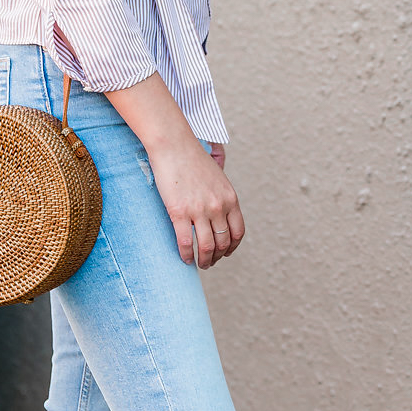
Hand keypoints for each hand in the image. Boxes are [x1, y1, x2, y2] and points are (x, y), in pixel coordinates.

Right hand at [148, 133, 244, 267]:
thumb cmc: (192, 158)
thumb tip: (220, 208)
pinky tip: (184, 259)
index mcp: (230, 198)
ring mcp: (199, 211)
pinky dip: (186, 255)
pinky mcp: (179, 212)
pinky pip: (186, 243)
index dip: (233, 247)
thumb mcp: (217, 176)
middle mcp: (218, 207)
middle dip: (218, 257)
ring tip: (200, 264)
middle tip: (210, 262)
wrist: (173, 145)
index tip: (226, 253)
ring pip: (207, 247)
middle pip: (223, 242)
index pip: (238, 232)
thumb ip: (221, 194)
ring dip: (205, 260)